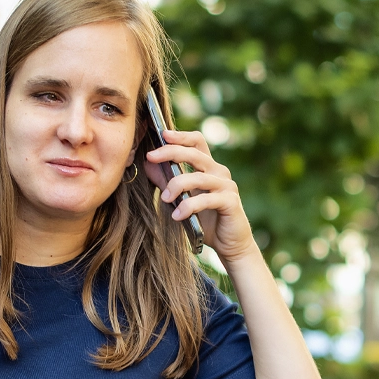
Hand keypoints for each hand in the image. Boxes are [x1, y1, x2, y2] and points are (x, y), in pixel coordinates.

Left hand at [144, 129, 254, 263]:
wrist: (229, 244)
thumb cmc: (205, 220)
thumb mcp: (181, 199)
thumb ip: (166, 181)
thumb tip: (147, 163)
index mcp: (208, 167)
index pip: (197, 142)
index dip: (180, 136)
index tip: (162, 134)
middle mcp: (219, 172)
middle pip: (195, 153)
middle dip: (171, 152)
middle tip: (150, 157)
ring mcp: (227, 186)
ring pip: (199, 177)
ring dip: (177, 185)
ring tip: (164, 198)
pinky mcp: (230, 202)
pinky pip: (207, 199)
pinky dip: (189, 206)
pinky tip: (177, 216)